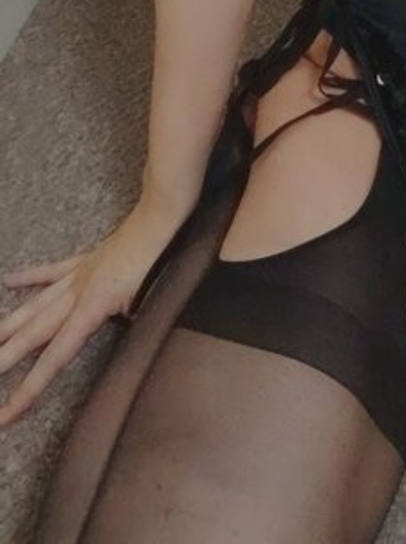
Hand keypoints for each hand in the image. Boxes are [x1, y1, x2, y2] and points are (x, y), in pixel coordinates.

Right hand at [0, 199, 180, 427]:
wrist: (160, 220)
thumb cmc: (161, 262)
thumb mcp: (150, 304)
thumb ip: (129, 324)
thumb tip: (121, 328)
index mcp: (91, 309)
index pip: (54, 359)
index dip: (28, 390)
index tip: (6, 414)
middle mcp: (76, 294)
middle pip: (33, 334)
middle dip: (4, 360)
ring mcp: (78, 276)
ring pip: (35, 306)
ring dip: (8, 326)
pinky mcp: (85, 261)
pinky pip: (51, 272)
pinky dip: (29, 277)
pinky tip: (8, 281)